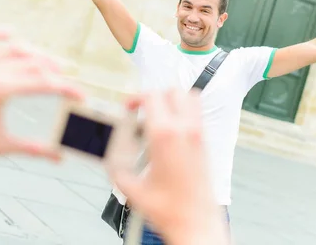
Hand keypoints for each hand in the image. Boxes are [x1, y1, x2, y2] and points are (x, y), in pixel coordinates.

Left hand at [0, 29, 83, 165]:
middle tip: (71, 83)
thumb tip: (60, 157)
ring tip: (53, 65)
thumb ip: (34, 148)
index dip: (66, 88)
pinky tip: (10, 32)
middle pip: (34, 64)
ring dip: (36, 54)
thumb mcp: (4, 145)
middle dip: (57, 72)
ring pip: (14, 50)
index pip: (43, 83)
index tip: (80, 95)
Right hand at [110, 90, 228, 244]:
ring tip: (158, 116)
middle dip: (155, 96)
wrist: (196, 223)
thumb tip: (110, 157)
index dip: (136, 98)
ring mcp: (198, 135)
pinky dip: (184, 113)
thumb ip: (117, 168)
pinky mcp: (205, 144)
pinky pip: (196, 115)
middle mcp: (185, 130)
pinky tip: (170, 134)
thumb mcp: (132, 189)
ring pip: (190, 98)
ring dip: (173, 100)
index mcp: (164, 135)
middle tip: (142, 110)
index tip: (129, 108)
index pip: (152, 97)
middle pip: (173, 91)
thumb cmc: (169, 209)